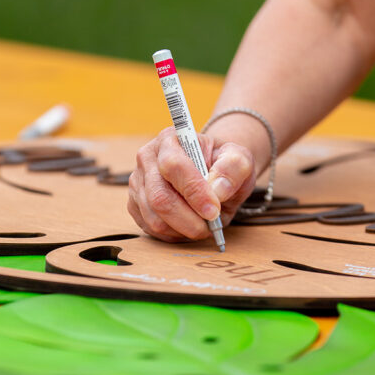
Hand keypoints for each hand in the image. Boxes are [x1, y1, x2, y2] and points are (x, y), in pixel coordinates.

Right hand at [128, 126, 255, 241]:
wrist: (212, 172)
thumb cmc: (223, 164)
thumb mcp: (239, 159)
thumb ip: (234, 168)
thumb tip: (217, 190)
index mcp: (170, 139)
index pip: (173, 166)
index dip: (194, 192)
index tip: (213, 210)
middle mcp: (147, 158)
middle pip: (159, 197)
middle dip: (189, 219)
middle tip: (211, 225)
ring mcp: (138, 183)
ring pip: (154, 219)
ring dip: (183, 229)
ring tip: (203, 224)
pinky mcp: (135, 205)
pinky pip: (150, 229)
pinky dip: (174, 234)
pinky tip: (189, 225)